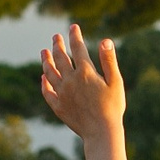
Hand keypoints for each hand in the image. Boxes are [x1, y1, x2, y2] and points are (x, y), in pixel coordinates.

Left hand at [39, 24, 124, 139]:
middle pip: (61, 58)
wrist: (101, 133)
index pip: (77, 48)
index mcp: (85, 72)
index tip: (73, 27)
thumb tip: (105, 40)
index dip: (75, 36)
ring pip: (50, 73)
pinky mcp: (58, 107)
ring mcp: (62, 94)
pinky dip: (45, 83)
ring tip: (44, 52)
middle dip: (58, 45)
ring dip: (46, 61)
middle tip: (55, 37)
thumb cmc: (113, 107)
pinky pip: (48, 93)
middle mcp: (70, 80)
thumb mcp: (116, 82)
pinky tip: (43, 78)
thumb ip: (109, 60)